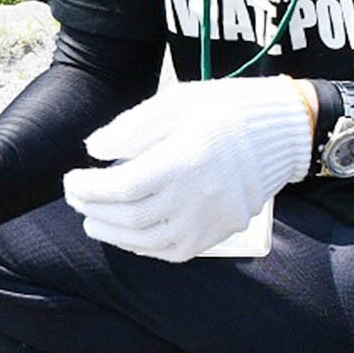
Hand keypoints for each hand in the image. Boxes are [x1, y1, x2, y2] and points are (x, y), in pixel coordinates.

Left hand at [63, 76, 313, 261]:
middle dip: (93, 209)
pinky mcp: (219, 233)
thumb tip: (94, 150)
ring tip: (92, 219)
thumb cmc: (225, 110)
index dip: (88, 188)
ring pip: (146, 240)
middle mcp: (196, 197)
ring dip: (111, 232)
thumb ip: (132, 127)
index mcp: (184, 161)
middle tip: (77, 197)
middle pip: (129, 216)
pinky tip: (126, 234)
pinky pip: (171, 251)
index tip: (71, 180)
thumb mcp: (177, 101)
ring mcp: (209, 221)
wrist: (282, 132)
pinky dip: (142, 246)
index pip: (121, 187)